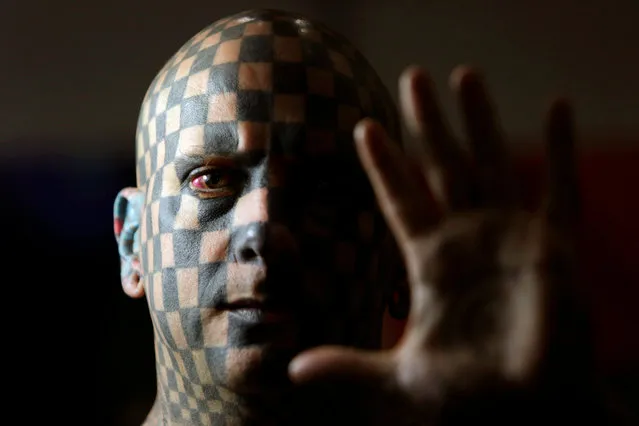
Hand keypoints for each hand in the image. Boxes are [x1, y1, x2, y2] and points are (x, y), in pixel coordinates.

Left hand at [288, 65, 594, 422]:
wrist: (529, 410)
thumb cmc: (470, 394)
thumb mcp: (403, 379)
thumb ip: (351, 368)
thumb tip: (292, 371)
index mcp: (432, 261)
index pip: (401, 199)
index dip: (384, 163)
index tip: (363, 126)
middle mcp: (469, 238)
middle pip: (443, 166)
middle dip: (429, 123)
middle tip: (413, 78)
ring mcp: (511, 236)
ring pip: (493, 162)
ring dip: (481, 118)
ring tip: (465, 74)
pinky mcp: (556, 245)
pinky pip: (561, 189)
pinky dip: (561, 149)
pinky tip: (558, 108)